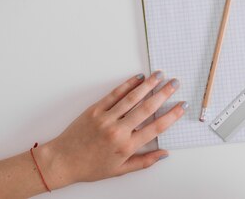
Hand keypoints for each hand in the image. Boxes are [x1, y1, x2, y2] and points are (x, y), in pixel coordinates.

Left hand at [35, 72, 186, 188]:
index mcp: (127, 146)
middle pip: (147, 108)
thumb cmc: (91, 167)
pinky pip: (115, 94)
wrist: (63, 161)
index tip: (182, 105)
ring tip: (159, 75)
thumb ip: (144, 161)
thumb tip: (164, 154)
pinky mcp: (95, 110)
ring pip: (132, 98)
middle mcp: (118, 131)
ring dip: (148, 84)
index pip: (156, 127)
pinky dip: (127, 85)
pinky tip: (138, 78)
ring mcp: (106, 118)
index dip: (172, 115)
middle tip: (175, 83)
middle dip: (164, 94)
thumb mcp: (120, 169)